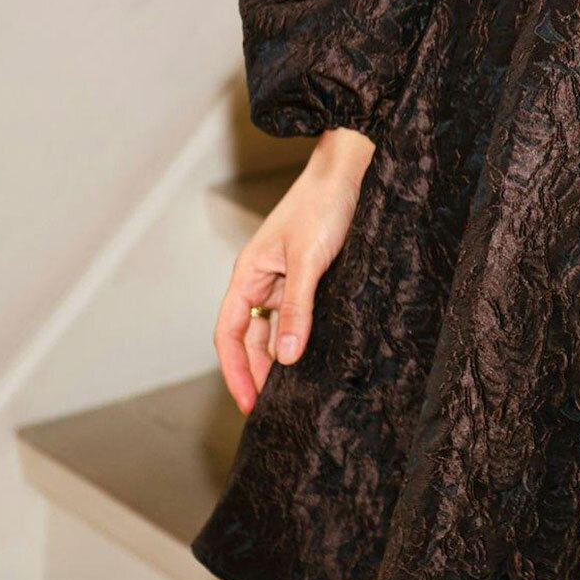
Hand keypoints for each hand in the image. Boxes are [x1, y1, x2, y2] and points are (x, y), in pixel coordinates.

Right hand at [212, 127, 374, 412]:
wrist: (351, 170)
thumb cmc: (322, 205)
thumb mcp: (308, 260)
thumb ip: (297, 308)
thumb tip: (286, 357)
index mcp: (248, 274)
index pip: (229, 334)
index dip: (235, 370)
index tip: (248, 404)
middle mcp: (262, 280)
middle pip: (249, 337)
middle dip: (257, 372)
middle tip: (273, 409)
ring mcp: (285, 279)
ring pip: (274, 329)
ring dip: (279, 358)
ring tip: (292, 392)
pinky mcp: (311, 276)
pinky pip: (298, 315)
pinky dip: (300, 337)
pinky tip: (311, 356)